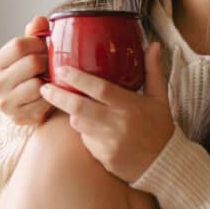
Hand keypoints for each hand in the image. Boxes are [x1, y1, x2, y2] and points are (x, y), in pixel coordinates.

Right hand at [0, 15, 53, 126]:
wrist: (32, 105)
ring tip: (49, 79)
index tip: (44, 48)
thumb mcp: (30, 51)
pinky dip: (50, 97)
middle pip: (32, 63)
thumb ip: (34, 34)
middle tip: (50, 65)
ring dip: (49, 81)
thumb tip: (40, 20)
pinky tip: (48, 94)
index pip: (19, 44)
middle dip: (46, 62)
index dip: (38, 43)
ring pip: (38, 84)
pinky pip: (43, 102)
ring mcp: (6, 102)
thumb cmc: (32, 72)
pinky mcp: (19, 117)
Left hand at [38, 40, 174, 182]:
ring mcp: (109, 143)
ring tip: (70, 105)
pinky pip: (85, 141)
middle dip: (58, 96)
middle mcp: (118, 124)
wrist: (164, 164)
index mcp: (130, 106)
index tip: (62, 69)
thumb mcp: (160, 98)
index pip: (99, 89)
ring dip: (72, 114)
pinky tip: (91, 129)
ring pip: (78, 125)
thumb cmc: (160, 127)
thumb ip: (153, 71)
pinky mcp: (103, 158)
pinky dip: (84, 133)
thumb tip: (153, 44)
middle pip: (79, 108)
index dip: (78, 78)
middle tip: (45, 87)